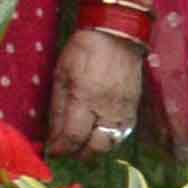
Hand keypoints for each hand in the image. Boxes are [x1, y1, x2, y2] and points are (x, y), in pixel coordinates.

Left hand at [47, 19, 149, 159]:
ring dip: (95, 148)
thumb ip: (57, 108)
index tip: (52, 150)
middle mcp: (107, 108)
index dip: (60, 149)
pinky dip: (110, 138)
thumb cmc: (83, 51)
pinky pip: (123, 133)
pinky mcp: (134, 106)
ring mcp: (124, 109)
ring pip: (111, 144)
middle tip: (67, 149)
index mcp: (85, 98)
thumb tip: (52, 136)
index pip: (73, 137)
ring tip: (84, 141)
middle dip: (79, 154)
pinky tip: (100, 131)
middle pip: (96, 148)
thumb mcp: (61, 76)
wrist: (117, 34)